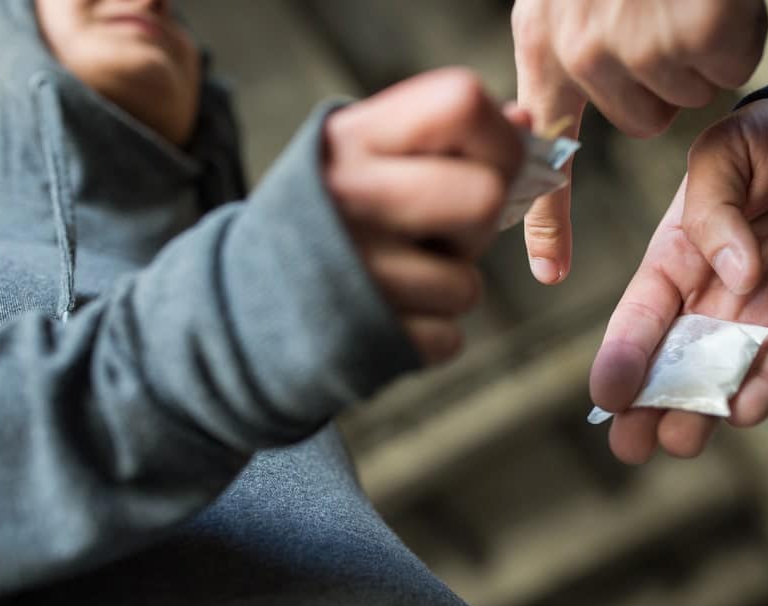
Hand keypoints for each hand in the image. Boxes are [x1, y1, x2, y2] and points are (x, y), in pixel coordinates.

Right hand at [323, 68, 524, 364]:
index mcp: (353, 138)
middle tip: (441, 231)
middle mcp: (348, 198)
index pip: (463, 103)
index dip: (500, 138)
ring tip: (397, 277)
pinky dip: (429, 333)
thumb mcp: (364, 157)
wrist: (243, 302)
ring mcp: (355, 274)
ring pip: (467, 286)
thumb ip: (440, 135)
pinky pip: (448, 338)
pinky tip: (388, 316)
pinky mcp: (366, 339)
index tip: (493, 165)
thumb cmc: (329, 217)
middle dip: (478, 224)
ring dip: (447, 288)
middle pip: (484, 198)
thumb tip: (524, 120)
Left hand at [511, 0, 767, 283]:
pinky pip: (729, 64)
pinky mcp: (697, 29)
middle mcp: (580, 52)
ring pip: (685, 94)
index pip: (548, 154)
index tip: (551, 273)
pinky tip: (711, 2)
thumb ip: (563, 56)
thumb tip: (558, 124)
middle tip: (658, 21)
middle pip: (643, 120)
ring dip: (692, 54)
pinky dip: (732, 34)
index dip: (550, 221)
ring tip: (680, 4)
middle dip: (660, 84)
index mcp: (543, 45)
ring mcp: (640, 44)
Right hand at [589, 99, 767, 463]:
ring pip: (717, 376)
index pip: (638, 316)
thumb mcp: (724, 154)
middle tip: (628, 447)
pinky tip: (741, 414)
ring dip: (697, 410)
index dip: (621, 356)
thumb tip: (736, 278)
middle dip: (645, 405)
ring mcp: (755, 313)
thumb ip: (715, 212)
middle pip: (668, 362)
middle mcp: (707, 295)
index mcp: (674, 257)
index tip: (606, 394)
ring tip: (678, 442)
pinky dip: (762, 391)